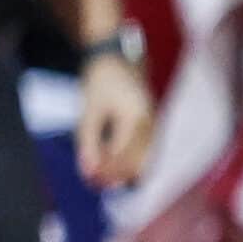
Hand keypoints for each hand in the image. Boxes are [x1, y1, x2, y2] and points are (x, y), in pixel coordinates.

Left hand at [76, 54, 154, 188]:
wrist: (117, 58)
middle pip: (139, 164)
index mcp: (137, 120)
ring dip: (123, 171)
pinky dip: (128, 161)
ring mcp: (154, 127)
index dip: (107, 172)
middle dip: (117, 176)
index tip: (89, 180)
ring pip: (144, 161)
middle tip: (94, 183)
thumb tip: (88, 171)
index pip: (124, 157)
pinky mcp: (151, 127)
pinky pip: (144, 152)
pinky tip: (111, 164)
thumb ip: (88, 140)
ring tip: (100, 177)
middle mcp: (151, 126)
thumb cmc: (101, 80)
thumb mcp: (89, 109)